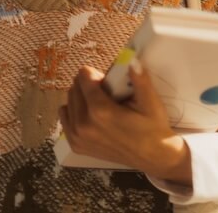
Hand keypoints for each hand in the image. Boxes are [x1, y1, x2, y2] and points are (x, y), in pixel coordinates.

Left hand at [58, 62, 192, 184]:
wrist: (153, 157)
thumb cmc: (153, 128)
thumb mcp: (151, 102)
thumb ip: (140, 79)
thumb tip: (131, 59)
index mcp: (100, 111)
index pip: (83, 77)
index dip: (95, 74)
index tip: (107, 80)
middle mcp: (84, 124)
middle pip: (74, 88)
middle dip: (88, 84)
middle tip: (105, 91)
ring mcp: (78, 137)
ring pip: (68, 101)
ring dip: (80, 97)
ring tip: (98, 103)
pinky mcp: (76, 145)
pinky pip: (64, 118)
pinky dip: (73, 111)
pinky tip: (88, 113)